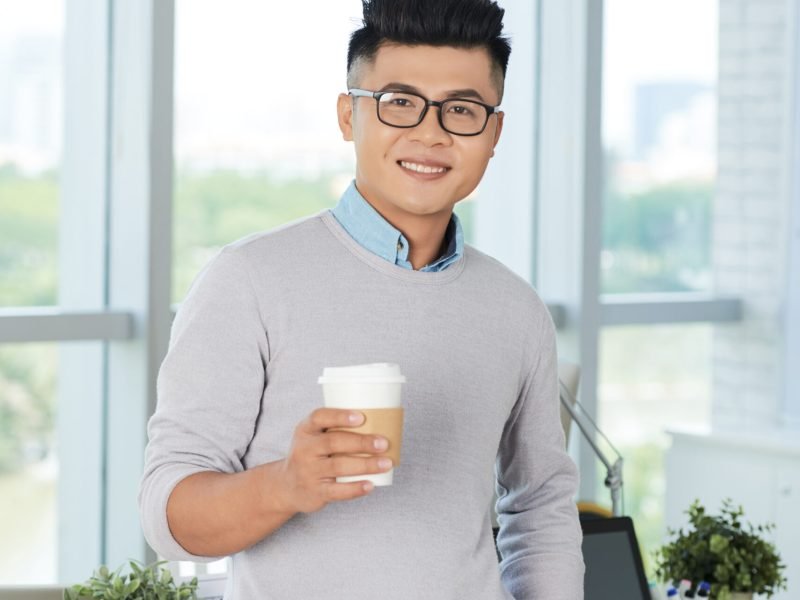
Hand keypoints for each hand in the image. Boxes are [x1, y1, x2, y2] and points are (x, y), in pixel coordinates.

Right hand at [276, 408, 392, 513]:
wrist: (287, 486)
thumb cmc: (312, 454)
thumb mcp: (314, 437)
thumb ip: (336, 429)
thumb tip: (381, 422)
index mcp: (305, 430)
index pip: (320, 417)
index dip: (340, 416)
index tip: (362, 417)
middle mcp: (304, 449)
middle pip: (333, 442)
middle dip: (362, 442)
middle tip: (384, 443)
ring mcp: (308, 471)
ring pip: (338, 466)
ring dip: (365, 465)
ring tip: (386, 463)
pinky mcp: (315, 492)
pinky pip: (337, 491)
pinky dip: (355, 488)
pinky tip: (371, 485)